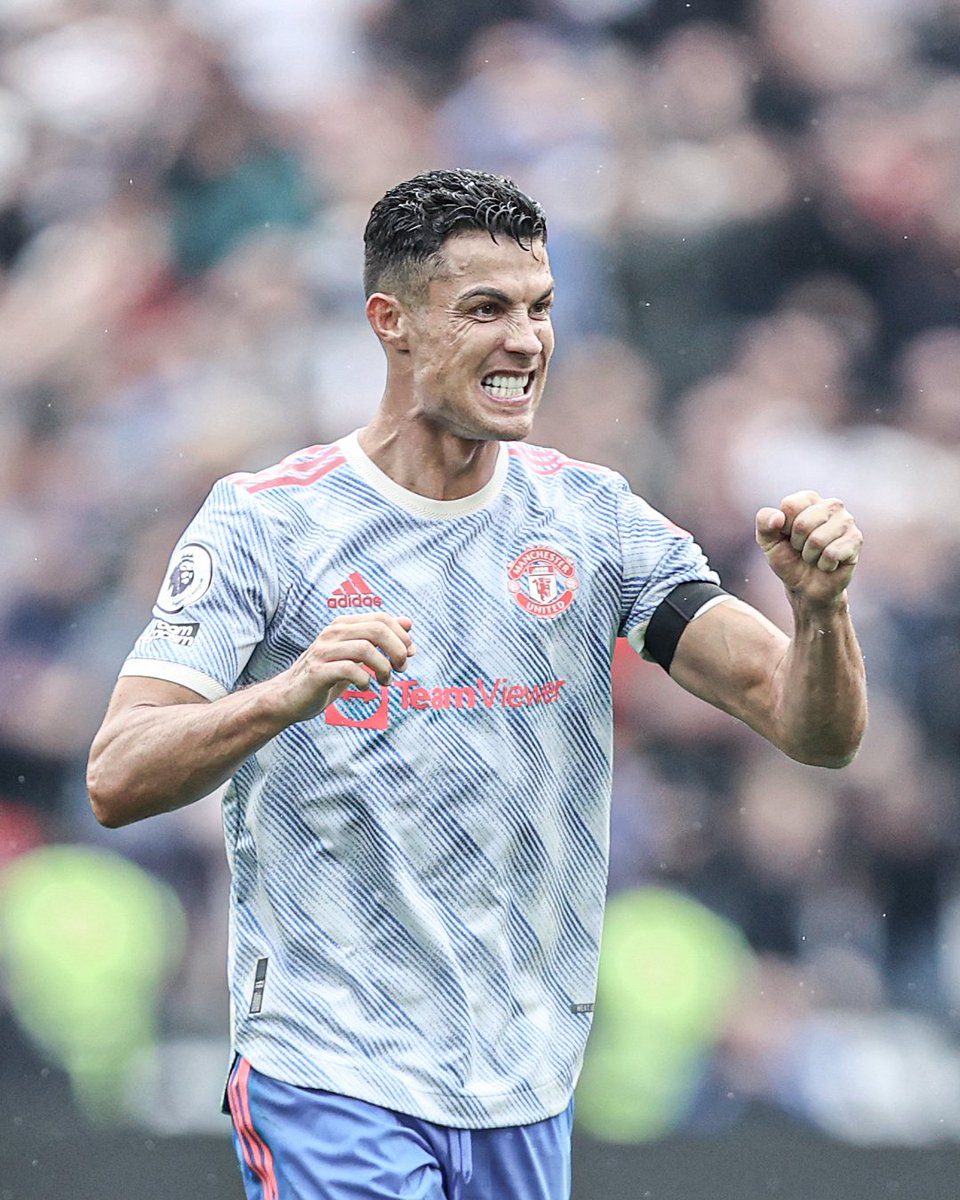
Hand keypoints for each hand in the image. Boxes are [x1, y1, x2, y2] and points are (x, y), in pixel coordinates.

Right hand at [275, 612, 414, 722]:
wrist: (290, 697)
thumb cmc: (328, 675)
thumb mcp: (357, 654)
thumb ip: (380, 638)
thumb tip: (409, 623)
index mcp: (343, 624)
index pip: (382, 618)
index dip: (402, 636)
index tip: (409, 655)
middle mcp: (333, 633)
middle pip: (377, 630)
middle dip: (397, 650)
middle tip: (401, 669)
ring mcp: (324, 651)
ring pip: (366, 649)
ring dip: (384, 668)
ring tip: (385, 682)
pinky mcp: (318, 672)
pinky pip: (350, 670)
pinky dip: (365, 680)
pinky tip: (366, 687)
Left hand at [756, 491, 860, 605]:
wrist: (806, 587)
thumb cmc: (788, 559)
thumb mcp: (768, 541)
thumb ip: (764, 523)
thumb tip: (778, 518)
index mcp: (808, 499)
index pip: (790, 506)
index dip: (783, 528)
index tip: (788, 536)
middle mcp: (831, 505)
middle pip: (802, 523)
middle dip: (797, 544)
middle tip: (803, 549)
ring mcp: (847, 521)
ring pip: (817, 540)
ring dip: (810, 556)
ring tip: (815, 556)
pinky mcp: (856, 540)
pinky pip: (831, 553)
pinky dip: (824, 564)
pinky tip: (828, 563)